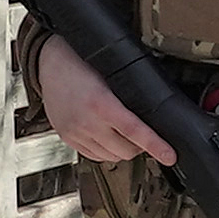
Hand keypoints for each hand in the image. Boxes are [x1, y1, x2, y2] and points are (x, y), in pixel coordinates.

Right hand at [37, 41, 168, 167]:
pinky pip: (93, 156)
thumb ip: (131, 93)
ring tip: (125, 135)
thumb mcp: (112, 73)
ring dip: (123, 149)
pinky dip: (105, 151)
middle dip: (140, 146)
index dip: (156, 146)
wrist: (49, 60)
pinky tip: (108, 138)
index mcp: (101, 103)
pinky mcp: (67, 137)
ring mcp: (75, 132)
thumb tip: (155, 110)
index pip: (135, 132)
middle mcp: (86, 122)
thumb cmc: (80, 60)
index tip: (170, 155)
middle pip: (125, 151)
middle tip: (145, 134)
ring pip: (110, 157)